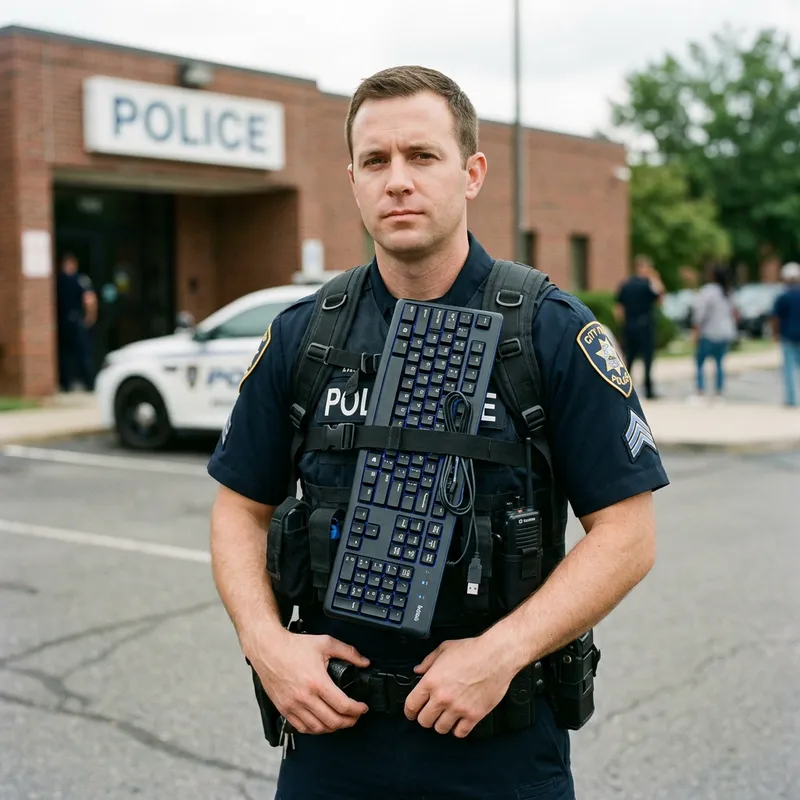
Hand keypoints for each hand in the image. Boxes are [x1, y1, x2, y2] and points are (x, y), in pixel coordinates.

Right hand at [246, 627, 369, 734]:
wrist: (268, 648)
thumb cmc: (294, 646)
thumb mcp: (325, 643)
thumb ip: (348, 652)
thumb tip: (364, 662)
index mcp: (317, 682)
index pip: (343, 705)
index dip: (357, 710)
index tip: (362, 708)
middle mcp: (304, 697)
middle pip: (332, 721)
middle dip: (349, 722)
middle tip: (355, 716)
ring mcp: (293, 706)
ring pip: (318, 728)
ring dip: (333, 728)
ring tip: (341, 720)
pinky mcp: (284, 709)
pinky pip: (302, 728)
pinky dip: (315, 729)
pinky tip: (322, 723)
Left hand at [404, 635, 517, 737]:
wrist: (496, 655)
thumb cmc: (472, 650)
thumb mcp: (444, 648)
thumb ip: (428, 661)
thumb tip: (418, 670)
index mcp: (431, 681)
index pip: (411, 705)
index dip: (409, 711)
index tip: (411, 712)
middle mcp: (442, 697)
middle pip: (424, 721)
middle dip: (425, 718)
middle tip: (430, 714)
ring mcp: (458, 708)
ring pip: (440, 729)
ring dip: (441, 724)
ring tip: (445, 717)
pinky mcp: (474, 715)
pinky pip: (460, 733)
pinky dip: (458, 729)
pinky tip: (459, 722)